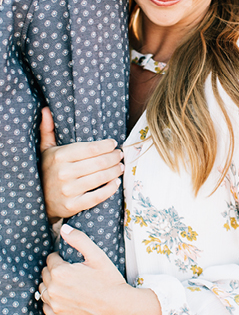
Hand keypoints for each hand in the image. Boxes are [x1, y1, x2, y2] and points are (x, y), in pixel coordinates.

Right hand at [39, 106, 123, 221]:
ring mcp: (68, 190)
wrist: (41, 201)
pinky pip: (98, 196)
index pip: (91, 148)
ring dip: (116, 171)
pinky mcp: (73, 205)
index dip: (107, 145)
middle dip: (115, 157)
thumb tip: (46, 109)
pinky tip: (116, 182)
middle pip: (100, 162)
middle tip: (120, 155)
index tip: (114, 144)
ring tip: (121, 166)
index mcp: (58, 156)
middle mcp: (63, 173)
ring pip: (101, 178)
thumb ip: (48, 130)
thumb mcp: (45, 150)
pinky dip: (111, 188)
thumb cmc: (48, 171)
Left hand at [39, 224, 161, 314]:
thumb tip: (63, 229)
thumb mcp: (98, 256)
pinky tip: (69, 301)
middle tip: (75, 275)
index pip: (51, 259)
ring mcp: (54, 307)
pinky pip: (47, 309)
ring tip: (72, 288)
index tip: (74, 264)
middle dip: (56, 272)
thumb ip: (79, 240)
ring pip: (44, 292)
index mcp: (60, 272)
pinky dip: (54, 304)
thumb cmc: (110, 281)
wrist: (119, 309)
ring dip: (53, 288)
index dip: (62, 259)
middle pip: (45, 275)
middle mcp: (53, 290)